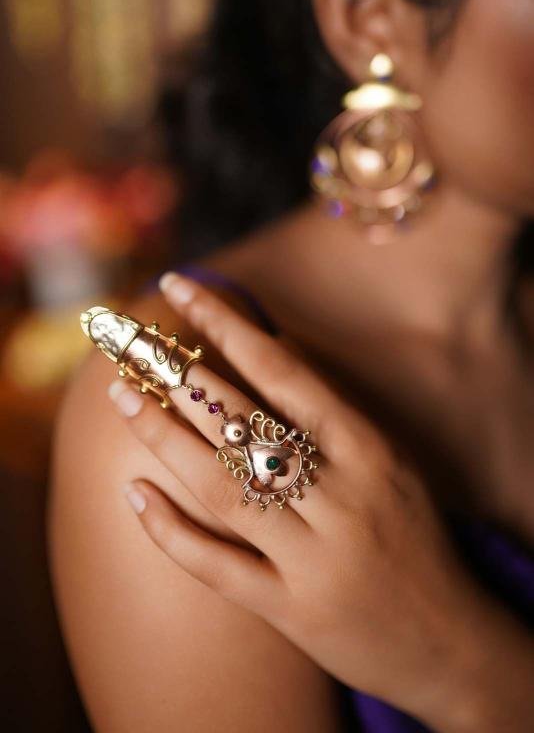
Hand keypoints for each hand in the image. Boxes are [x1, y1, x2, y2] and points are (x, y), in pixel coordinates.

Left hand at [108, 272, 533, 731]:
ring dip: (162, 437)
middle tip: (132, 342)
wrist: (453, 641)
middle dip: (179, 375)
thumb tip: (274, 356)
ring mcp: (314, 558)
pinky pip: (217, 567)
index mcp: (369, 451)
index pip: (284, 372)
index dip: (227, 326)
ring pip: (220, 487)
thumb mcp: (394, 464)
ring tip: (122, 397)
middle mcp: (341, 499)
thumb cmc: (418, 540)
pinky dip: (170, 530)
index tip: (181, 287)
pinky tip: (134, 493)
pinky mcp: (290, 611)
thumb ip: (336, 418)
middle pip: (241, 424)